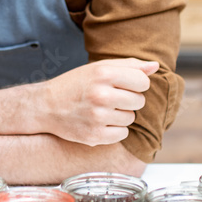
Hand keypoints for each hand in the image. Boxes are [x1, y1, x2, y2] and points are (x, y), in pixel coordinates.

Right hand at [39, 58, 156, 145]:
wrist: (46, 106)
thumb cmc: (76, 84)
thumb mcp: (99, 68)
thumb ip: (129, 66)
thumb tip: (155, 66)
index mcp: (104, 74)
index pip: (143, 82)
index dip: (136, 84)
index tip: (124, 85)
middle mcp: (101, 95)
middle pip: (139, 101)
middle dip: (129, 100)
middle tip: (110, 98)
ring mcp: (97, 117)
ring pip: (131, 118)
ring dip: (121, 115)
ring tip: (103, 110)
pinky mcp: (94, 136)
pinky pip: (122, 134)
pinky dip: (115, 130)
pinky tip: (100, 122)